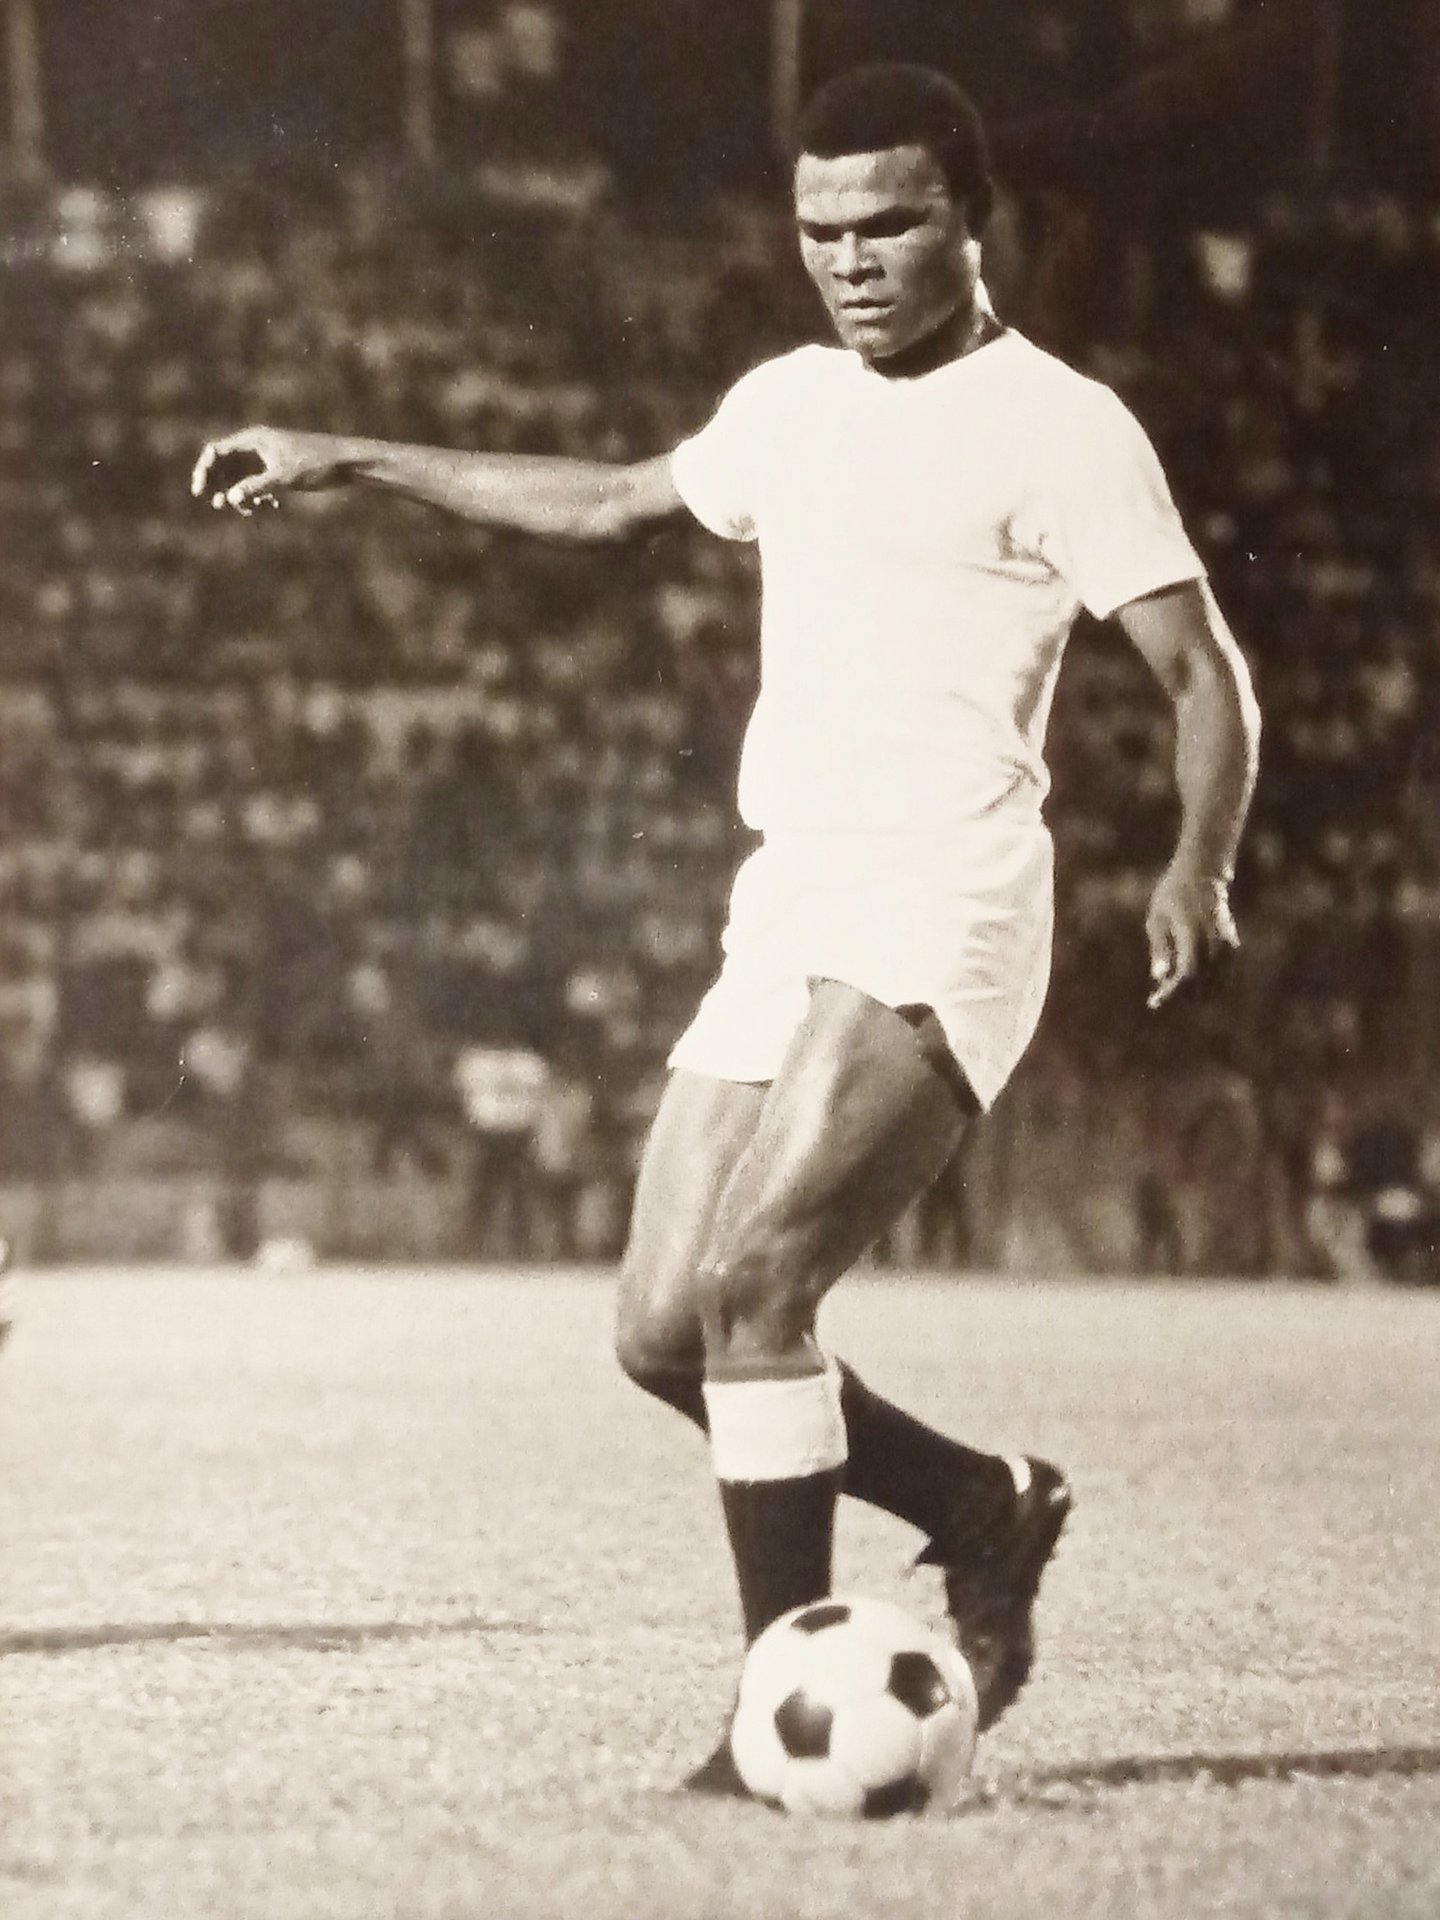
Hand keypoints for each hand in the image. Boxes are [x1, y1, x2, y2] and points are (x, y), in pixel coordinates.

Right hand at [190, 427, 332, 513]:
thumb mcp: (283, 477)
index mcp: (254, 439)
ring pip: (242, 477)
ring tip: (248, 511)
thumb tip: (232, 498)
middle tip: (221, 506)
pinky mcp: (280, 470)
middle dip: (221, 486)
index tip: (199, 492)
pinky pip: (259, 484)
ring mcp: (268, 458)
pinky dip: (259, 496)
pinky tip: (270, 508)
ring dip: (240, 495)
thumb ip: (256, 486)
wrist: (345, 462)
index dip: (204, 471)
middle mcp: (257, 446)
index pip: (216, 451)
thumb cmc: (315, 463)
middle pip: (225, 465)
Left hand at [1145, 860, 1237, 1008]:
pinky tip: (1193, 986)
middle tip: (1160, 996)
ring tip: (1173, 991)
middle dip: (1181, 995)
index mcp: (1191, 931)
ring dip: (1195, 992)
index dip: (1173, 992)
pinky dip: (1209, 984)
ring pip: (1216, 981)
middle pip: (1202, 981)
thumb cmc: (1172, 895)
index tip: (1155, 1002)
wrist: (1204, 874)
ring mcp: (1226, 942)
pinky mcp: (1233, 945)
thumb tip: (1159, 978)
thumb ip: (1160, 948)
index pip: (1187, 972)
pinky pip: (1224, 974)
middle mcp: (1213, 939)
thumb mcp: (1157, 918)